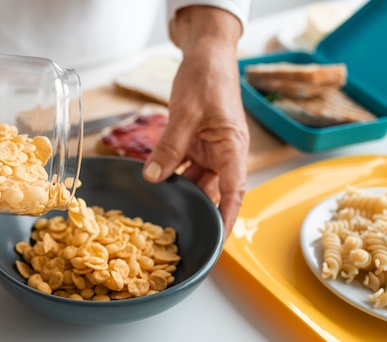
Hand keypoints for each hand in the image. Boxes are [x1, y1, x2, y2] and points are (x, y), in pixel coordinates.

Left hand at [143, 6, 248, 238]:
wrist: (206, 56)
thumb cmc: (206, 78)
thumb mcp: (184, 112)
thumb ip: (169, 146)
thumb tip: (152, 178)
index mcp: (232, 148)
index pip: (234, 190)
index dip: (227, 217)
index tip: (217, 240)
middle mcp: (224, 154)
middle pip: (213, 191)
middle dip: (198, 210)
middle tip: (177, 233)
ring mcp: (210, 151)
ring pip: (195, 182)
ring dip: (180, 193)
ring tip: (160, 212)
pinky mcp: (196, 146)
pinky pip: (183, 168)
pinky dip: (170, 176)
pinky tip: (154, 185)